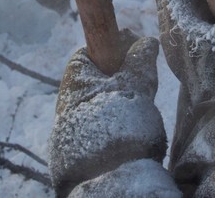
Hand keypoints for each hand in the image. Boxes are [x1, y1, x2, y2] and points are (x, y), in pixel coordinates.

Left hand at [48, 30, 166, 195]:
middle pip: (99, 74)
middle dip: (123, 75)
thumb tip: (146, 41)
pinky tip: (132, 125)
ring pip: (104, 98)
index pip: (91, 51)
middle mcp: (68, 97)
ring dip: (125, 98)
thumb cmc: (119, 120)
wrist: (105, 173)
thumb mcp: (135, 82)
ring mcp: (74, 121)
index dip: (114, 46)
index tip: (135, 51)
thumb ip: (140, 58)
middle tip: (144, 82)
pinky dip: (119, 118)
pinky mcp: (82, 141)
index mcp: (75, 77)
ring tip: (141, 106)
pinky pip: (102, 119)